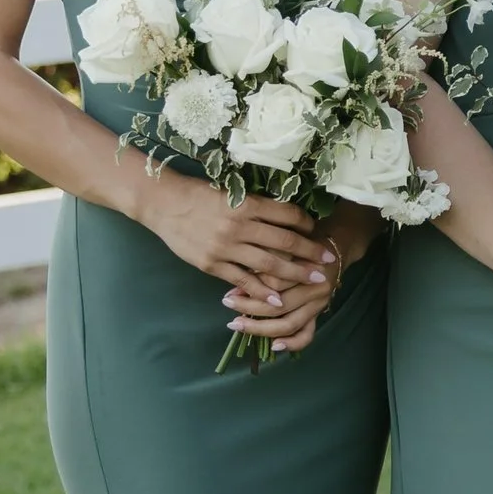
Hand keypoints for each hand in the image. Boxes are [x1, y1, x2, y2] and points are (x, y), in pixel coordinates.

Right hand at [142, 169, 338, 305]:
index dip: (307, 223)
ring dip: (295, 274)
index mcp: (247, 204)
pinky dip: (262, 292)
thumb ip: (254, 207)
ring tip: (314, 281)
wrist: (163, 204)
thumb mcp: (230, 193)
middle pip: (285, 241)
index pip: (287, 214)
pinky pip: (243, 280)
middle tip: (329, 261)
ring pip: (269, 264)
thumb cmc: (198, 195)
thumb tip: (284, 218)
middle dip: (310, 252)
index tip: (317, 230)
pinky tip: (277, 300)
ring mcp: (226, 247)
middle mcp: (240, 226)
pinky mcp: (212, 264)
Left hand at [218, 200, 378, 352]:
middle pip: (279, 306)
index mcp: (307, 267)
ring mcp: (319, 304)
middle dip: (249, 308)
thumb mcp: (285, 245)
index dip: (250, 288)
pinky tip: (274, 346)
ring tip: (238, 325)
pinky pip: (307, 335)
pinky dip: (292, 343)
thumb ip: (264, 263)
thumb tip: (235, 288)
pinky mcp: (319, 314)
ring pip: (289, 324)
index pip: (275, 283)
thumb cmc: (304, 241)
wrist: (334, 246)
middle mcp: (316, 288)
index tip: (229, 291)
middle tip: (228, 305)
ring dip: (261, 328)